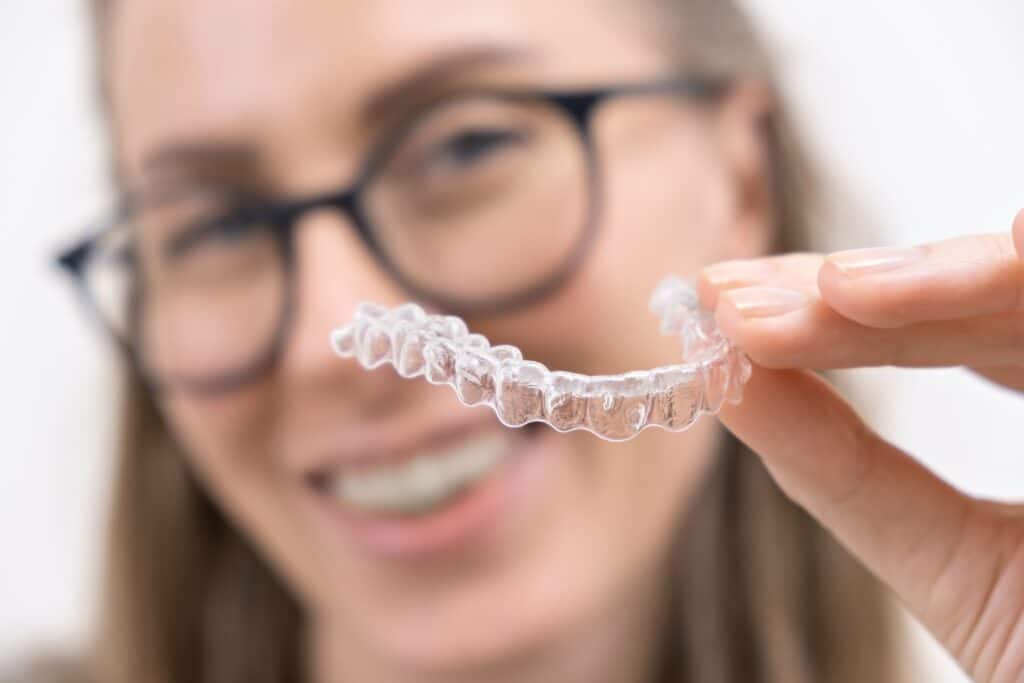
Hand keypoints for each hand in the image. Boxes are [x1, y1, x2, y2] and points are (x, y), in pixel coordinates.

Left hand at [697, 210, 1023, 682]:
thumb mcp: (960, 570)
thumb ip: (844, 471)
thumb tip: (726, 382)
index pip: (938, 332)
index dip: (833, 318)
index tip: (724, 316)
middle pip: (977, 300)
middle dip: (854, 295)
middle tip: (734, 301)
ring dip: (934, 282)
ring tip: (824, 296)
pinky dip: (1013, 280)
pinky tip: (948, 272)